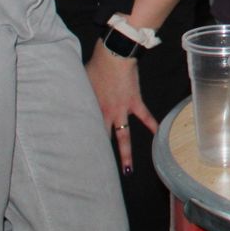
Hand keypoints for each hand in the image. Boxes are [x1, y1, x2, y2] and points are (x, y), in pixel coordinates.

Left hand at [85, 43, 158, 171]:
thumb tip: (71, 98)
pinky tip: (158, 134)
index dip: (83, 146)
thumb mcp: (81, 82)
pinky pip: (144, 116)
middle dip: (101, 156)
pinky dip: (152, 124)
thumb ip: (79, 94)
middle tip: (98, 174)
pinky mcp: (134, 101)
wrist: (114, 56)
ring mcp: (121, 110)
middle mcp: (106, 114)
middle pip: (103, 139)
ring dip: (126, 153)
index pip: (86, 132)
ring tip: (128, 169)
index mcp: (91, 109)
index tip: (80, 160)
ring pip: (124, 136)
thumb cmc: (95, 66)